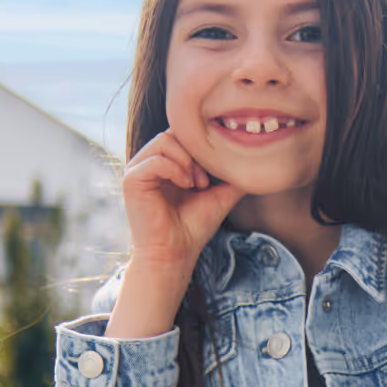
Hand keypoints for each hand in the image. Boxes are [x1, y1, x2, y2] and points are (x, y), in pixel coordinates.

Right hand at [121, 128, 241, 276]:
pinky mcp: (131, 180)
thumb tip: (255, 161)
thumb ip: (232, 175)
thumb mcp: (220, 194)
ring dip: (186, 160)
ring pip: (163, 140)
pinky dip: (174, 168)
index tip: (213, 175)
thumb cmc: (193, 227)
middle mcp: (148, 163)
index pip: (182, 134)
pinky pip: (154, 160)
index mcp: (165, 163)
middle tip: (205, 181)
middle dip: (195, 153)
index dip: (201, 147)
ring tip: (196, 184)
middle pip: (173, 132)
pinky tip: (185, 185)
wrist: (176, 254)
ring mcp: (138, 169)